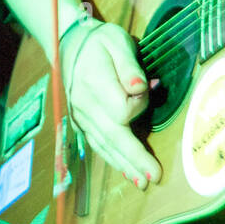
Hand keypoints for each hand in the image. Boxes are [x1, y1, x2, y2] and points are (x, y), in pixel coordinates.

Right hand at [60, 22, 160, 188]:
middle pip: (113, 136)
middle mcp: (84, 105)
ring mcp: (81, 117)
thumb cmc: (99, 42)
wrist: (70, 46)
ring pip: (105, 145)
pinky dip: (113, 159)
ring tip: (143, 182)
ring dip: (125, 165)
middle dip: (134, 158)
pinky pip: (98, 144)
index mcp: (93, 83)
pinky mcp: (82, 123)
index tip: (146, 87)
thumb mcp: (117, 41)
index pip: (122, 109)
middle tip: (154, 176)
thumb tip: (139, 88)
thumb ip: (129, 66)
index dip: (140, 104)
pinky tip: (126, 172)